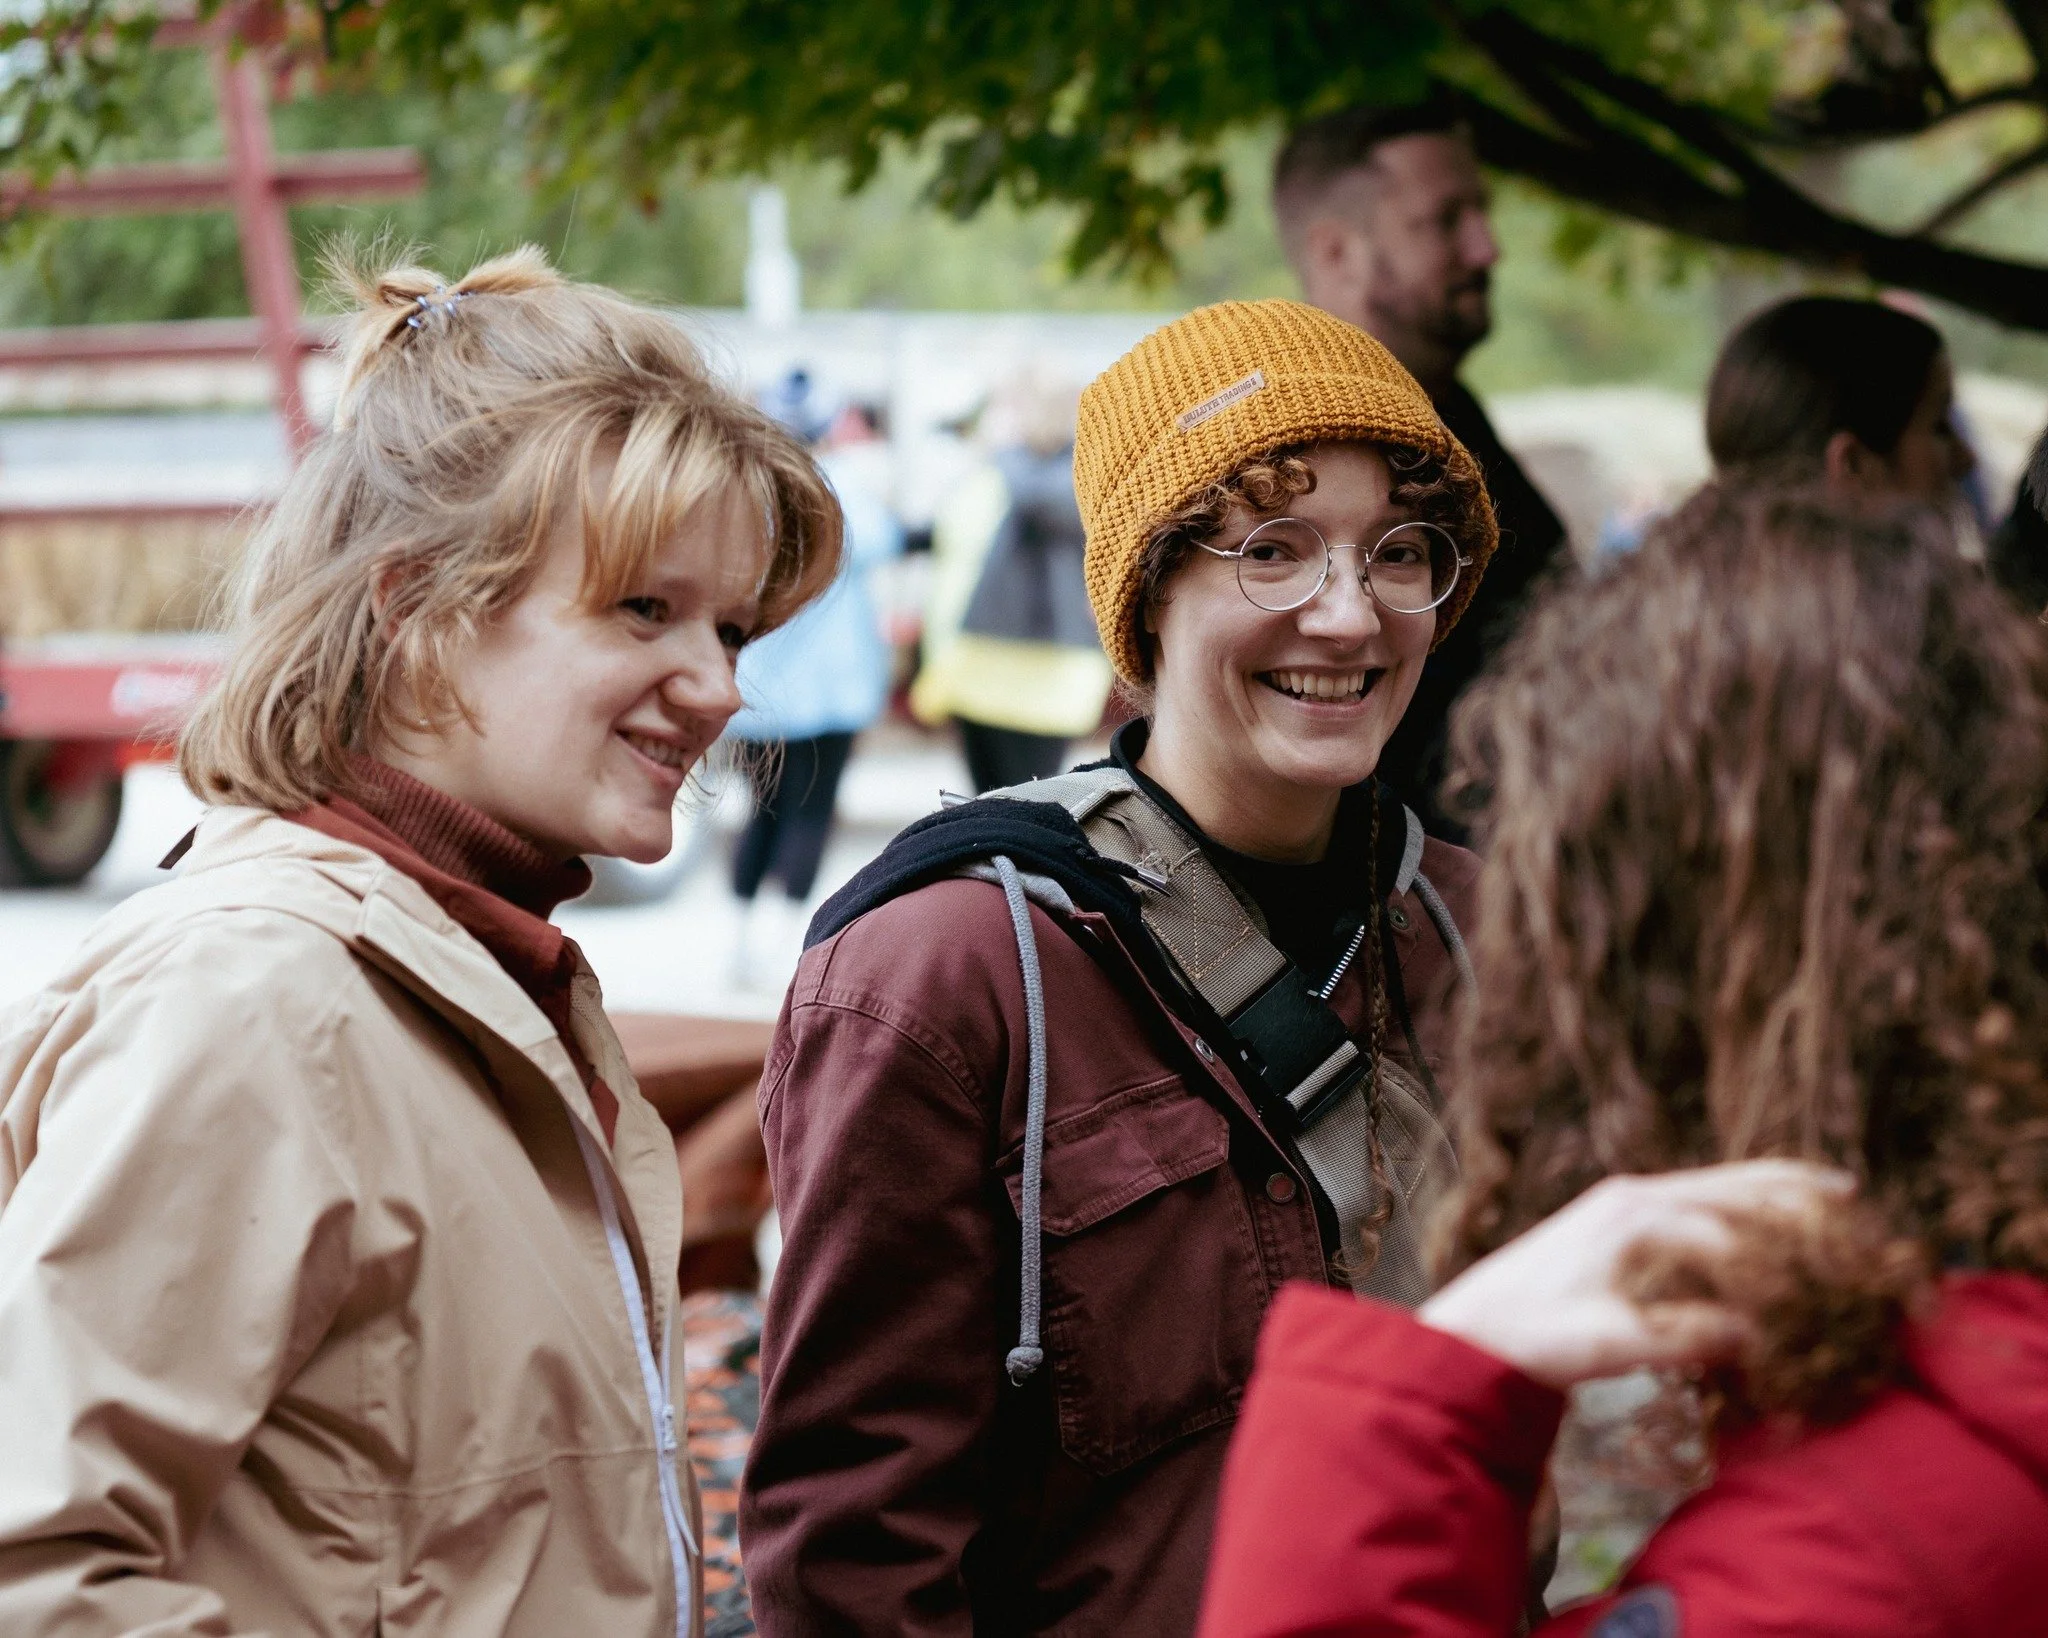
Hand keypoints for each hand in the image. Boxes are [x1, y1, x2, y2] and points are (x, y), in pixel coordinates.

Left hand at [1417, 1160, 1853, 1388]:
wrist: (1476, 1325)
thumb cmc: (1536, 1336)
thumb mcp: (1609, 1344)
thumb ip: (1680, 1338)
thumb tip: (1756, 1336)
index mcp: (1635, 1216)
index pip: (1730, 1229)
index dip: (1783, 1259)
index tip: (1831, 1282)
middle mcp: (1636, 1196)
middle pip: (1733, 1185)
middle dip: (1795, 1194)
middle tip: (1855, 1204)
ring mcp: (1629, 1201)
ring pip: (1720, 1184)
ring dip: (1775, 1189)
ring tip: (1833, 1194)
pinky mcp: (1624, 1217)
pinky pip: (1701, 1198)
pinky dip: (1745, 1202)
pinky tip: (1769, 1217)